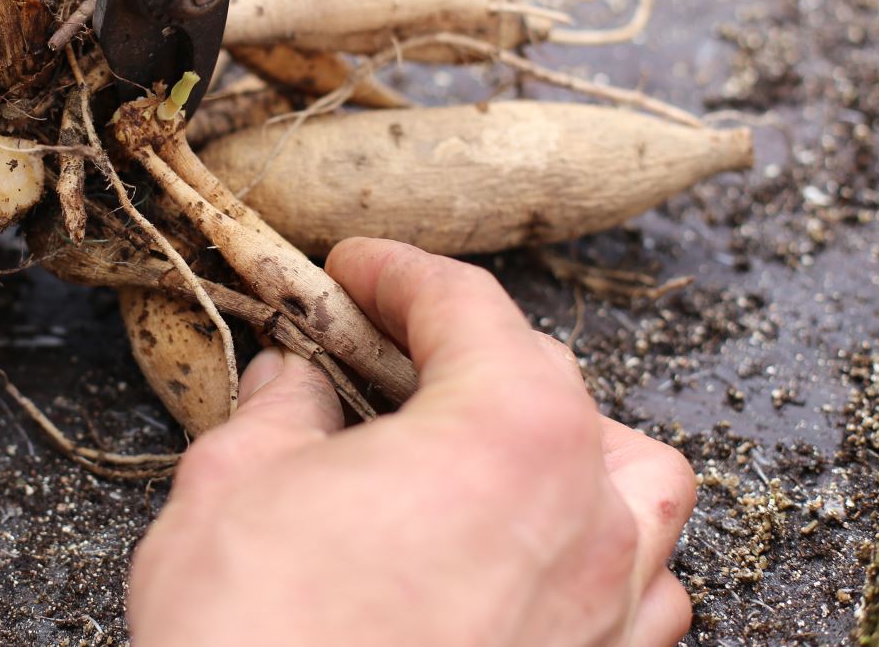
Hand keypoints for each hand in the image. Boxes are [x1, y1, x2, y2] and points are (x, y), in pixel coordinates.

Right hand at [127, 238, 696, 646]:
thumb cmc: (259, 637)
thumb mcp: (234, 483)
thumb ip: (279, 409)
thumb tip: (291, 377)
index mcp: (507, 428)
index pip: (465, 305)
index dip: (397, 273)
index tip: (354, 270)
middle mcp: (586, 509)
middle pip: (550, 379)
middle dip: (462, 350)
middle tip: (377, 356)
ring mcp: (608, 607)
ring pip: (638, 484)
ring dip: (571, 443)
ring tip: (492, 447)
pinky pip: (644, 593)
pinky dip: (600, 552)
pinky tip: (533, 557)